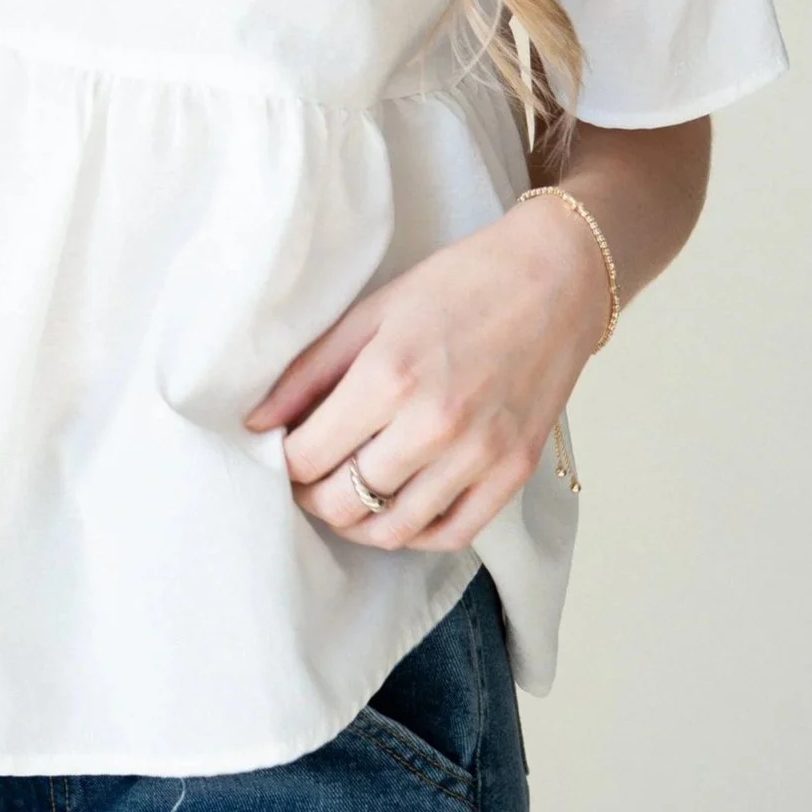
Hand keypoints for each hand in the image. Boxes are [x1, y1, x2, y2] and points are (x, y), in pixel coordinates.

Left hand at [244, 199, 608, 550]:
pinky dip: (415, 534)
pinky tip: (399, 510)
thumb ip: (308, 371)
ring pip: (392, 529)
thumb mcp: (371, 312)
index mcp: (389, 376)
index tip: (284, 452)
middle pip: (343, 501)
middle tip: (310, 479)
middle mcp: (433, 423)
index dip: (284, 463)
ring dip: (357, 523)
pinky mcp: (514, 471)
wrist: (555, 277)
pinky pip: (451, 533)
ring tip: (348, 496)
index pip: (308, 456)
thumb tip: (256, 422)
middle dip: (313, 497)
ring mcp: (479, 454)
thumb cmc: (459, 285)